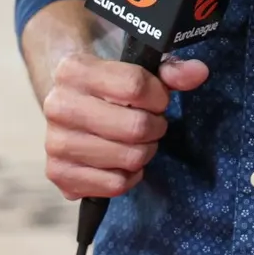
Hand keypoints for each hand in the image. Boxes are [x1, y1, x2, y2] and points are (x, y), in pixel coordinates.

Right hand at [40, 51, 208, 200]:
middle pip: (135, 127)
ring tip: (138, 141)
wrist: (70, 104)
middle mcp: (57, 106)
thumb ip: (170, 70)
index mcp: (73, 70)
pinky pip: (115, 185)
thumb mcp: (138, 69)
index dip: (158, 96)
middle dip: (155, 127)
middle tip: (152, 123)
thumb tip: (198, 73)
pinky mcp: (58, 174)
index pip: (135, 86)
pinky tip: (124, 162)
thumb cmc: (110, 85)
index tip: (158, 99)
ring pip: (129, 158)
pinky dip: (130, 176)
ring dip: (145, 151)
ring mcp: (55, 143)